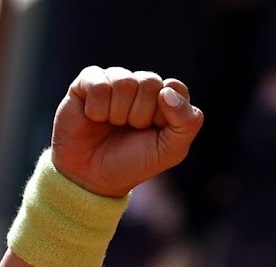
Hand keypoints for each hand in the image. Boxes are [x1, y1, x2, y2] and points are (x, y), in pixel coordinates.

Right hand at [50, 66, 203, 197]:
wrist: (93, 177)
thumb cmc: (134, 162)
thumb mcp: (170, 151)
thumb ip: (187, 123)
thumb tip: (167, 91)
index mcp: (165, 99)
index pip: (175, 88)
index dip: (166, 113)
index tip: (155, 130)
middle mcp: (140, 85)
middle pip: (150, 82)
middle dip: (140, 115)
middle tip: (130, 130)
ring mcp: (114, 80)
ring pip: (124, 82)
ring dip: (118, 113)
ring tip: (112, 125)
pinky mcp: (88, 81)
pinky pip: (99, 85)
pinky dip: (97, 110)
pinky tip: (94, 118)